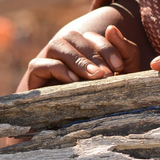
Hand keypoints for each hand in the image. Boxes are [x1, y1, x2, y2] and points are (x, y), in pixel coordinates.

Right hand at [20, 25, 140, 90]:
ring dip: (77, 59)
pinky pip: (39, 64)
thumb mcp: (122, 77)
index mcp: (82, 49)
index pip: (91, 36)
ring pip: (56, 45)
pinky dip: (58, 69)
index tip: (119, 67)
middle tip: (105, 74)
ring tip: (93, 77)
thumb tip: (112, 28)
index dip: (106, 48)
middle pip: (72, 36)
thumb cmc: (105, 100)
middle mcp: (63, 52)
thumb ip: (125, 51)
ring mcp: (47, 61)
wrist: (82, 130)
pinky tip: (74, 82)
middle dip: (92, 53)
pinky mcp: (34, 77)